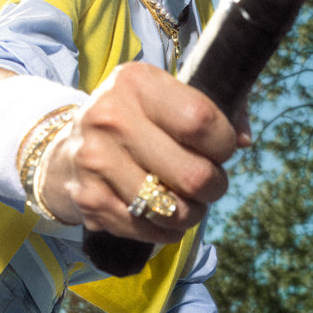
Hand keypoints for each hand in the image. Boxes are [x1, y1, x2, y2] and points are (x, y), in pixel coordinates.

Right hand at [37, 63, 243, 240]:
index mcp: (136, 83)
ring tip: (187, 201)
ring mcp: (95, 161)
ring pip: (173, 210)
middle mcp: (110, 118)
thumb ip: (217, 107)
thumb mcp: (167, 97)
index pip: (200, 121)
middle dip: (214, 186)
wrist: (68, 150)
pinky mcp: (89, 200)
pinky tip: (163, 215)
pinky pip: (149, 230)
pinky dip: (166, 230)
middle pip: (192, 174)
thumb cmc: (136, 122)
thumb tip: (243, 140)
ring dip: (191, 213)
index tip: (221, 148)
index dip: (224, 144)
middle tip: (208, 182)